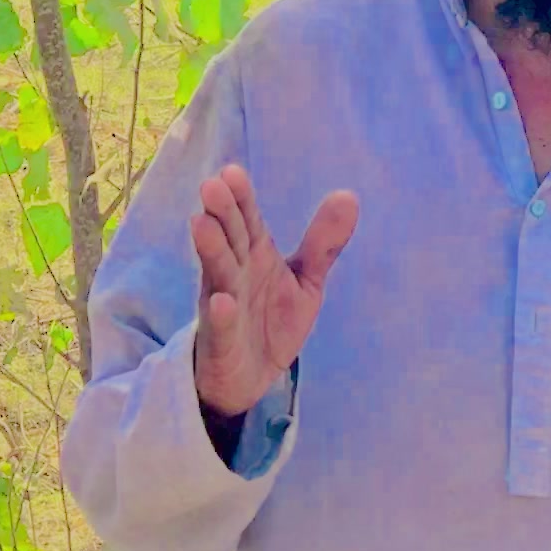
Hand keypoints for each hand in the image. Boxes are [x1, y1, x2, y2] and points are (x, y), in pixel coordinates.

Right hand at [191, 163, 358, 417]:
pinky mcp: (221, 342)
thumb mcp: (305, 281)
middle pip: (229, 240)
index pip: (247, 221)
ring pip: (217, 275)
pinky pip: (220, 327)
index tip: (232, 172)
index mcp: (254, 256)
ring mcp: (223, 307)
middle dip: (220, 215)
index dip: (241, 198)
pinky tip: (221, 301)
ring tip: (201, 224)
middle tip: (211, 186)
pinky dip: (220, 314)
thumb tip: (349, 195)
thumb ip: (323, 244)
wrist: (251, 378)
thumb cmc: (272, 320)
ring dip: (210, 251)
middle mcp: (234, 275)